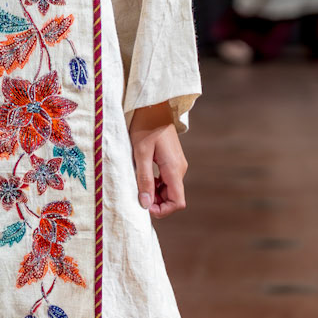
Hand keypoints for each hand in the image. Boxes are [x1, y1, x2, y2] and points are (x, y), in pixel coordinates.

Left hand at [129, 102, 185, 216]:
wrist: (153, 108)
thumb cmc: (145, 127)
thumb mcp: (141, 153)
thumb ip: (144, 179)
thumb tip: (146, 204)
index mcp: (174, 169)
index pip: (178, 202)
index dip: (163, 210)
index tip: (146, 206)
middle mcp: (179, 169)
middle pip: (174, 198)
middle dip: (157, 203)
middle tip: (138, 196)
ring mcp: (177, 165)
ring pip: (170, 190)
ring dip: (155, 194)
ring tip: (139, 186)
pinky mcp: (172, 162)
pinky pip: (167, 181)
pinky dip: (156, 185)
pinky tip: (144, 178)